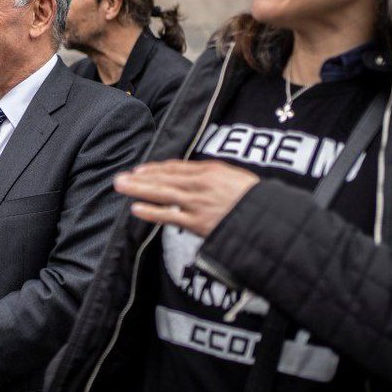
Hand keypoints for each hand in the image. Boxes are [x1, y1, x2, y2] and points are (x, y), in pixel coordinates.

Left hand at [114, 160, 258, 236]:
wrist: (271, 218)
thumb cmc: (256, 199)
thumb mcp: (236, 178)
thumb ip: (214, 176)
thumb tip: (194, 177)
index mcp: (211, 170)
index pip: (176, 168)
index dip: (156, 169)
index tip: (140, 170)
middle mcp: (200, 184)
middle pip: (164, 178)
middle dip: (140, 177)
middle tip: (119, 177)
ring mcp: (197, 203)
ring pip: (162, 193)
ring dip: (139, 190)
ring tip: (121, 187)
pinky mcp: (198, 223)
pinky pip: (170, 216)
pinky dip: (152, 212)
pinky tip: (136, 209)